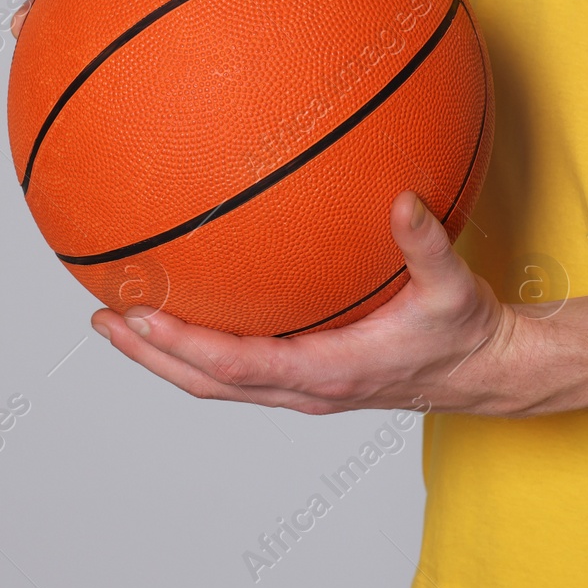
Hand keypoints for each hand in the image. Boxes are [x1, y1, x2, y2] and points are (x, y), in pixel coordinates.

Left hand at [89, 191, 541, 415]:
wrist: (486, 372)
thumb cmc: (467, 333)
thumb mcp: (454, 288)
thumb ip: (426, 245)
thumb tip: (402, 200)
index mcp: (329, 371)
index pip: (236, 366)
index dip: (181, 345)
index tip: (138, 316)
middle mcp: (306, 388)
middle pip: (206, 381)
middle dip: (149, 353)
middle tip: (101, 318)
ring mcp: (304, 388)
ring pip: (217, 381)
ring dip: (166, 354)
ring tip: (124, 319)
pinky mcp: (310, 376)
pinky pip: (242, 367)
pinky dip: (203, 348)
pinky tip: (193, 308)